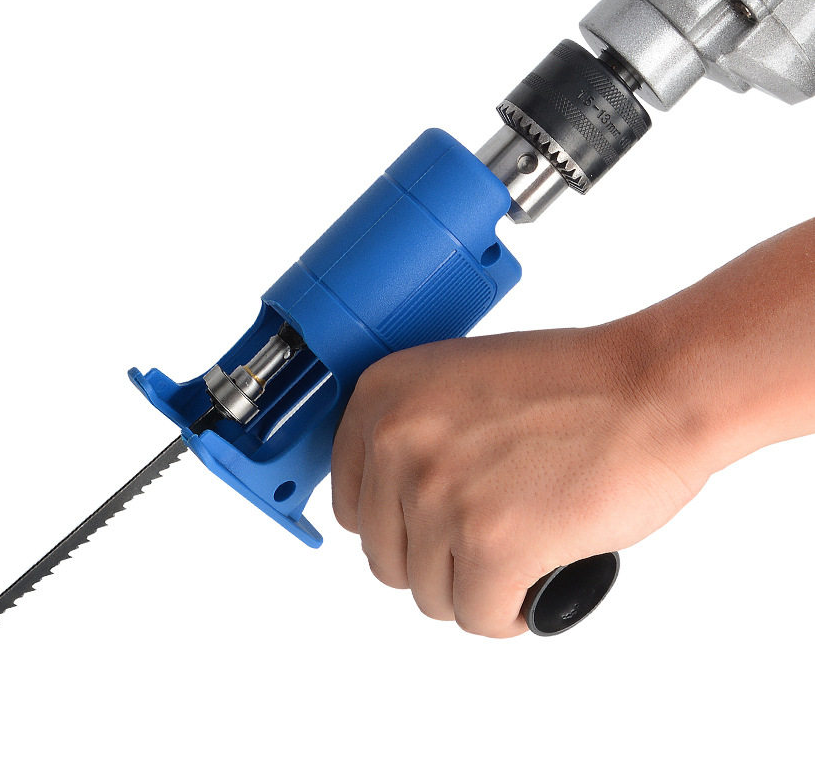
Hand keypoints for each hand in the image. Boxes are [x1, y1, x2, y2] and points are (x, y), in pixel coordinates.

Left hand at [330, 319, 707, 637]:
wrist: (651, 388)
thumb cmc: (574, 385)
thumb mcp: (459, 383)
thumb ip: (413, 434)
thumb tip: (388, 504)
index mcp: (381, 397)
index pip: (349, 504)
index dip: (396, 527)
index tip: (427, 531)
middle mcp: (397, 443)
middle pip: (385, 556)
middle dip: (436, 562)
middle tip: (484, 545)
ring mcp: (439, 495)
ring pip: (429, 593)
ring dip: (473, 588)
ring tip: (516, 555)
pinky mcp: (491, 544)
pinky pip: (479, 617)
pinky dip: (508, 614)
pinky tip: (532, 584)